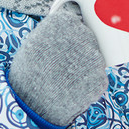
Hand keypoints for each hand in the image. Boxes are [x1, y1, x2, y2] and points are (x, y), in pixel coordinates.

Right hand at [9, 3, 107, 127]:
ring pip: (94, 59)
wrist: (30, 106)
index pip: (75, 24)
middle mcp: (83, 34)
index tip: (60, 49)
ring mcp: (94, 57)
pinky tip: (73, 91)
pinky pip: (97, 79)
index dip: (68, 38)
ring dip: (84, 69)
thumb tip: (66, 27)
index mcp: (65, 21)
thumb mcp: (33, 43)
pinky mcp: (100, 78)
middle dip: (79, 52)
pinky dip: (88, 86)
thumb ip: (53, 31)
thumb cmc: (27, 74)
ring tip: (66, 81)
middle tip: (63, 67)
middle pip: (88, 40)